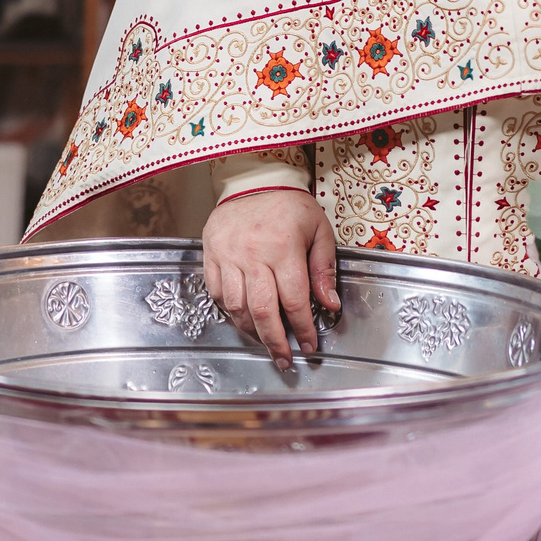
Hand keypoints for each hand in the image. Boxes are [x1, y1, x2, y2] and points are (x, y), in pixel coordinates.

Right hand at [202, 187, 338, 368]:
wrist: (253, 181)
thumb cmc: (290, 207)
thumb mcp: (319, 230)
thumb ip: (324, 268)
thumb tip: (329, 305)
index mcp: (284, 247)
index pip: (294, 300)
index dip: (302, 328)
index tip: (309, 344)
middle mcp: (253, 254)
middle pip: (262, 311)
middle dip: (275, 342)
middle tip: (284, 359)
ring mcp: (228, 255)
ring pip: (236, 307)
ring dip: (252, 331)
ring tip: (265, 341)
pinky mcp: (210, 255)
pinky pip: (217, 294)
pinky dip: (230, 311)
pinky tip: (244, 317)